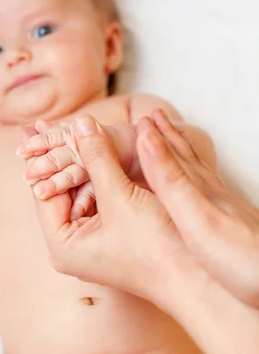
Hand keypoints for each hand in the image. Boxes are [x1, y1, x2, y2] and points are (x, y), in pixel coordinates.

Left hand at [22, 114, 186, 299]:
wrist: (194, 279)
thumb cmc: (156, 244)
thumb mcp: (121, 196)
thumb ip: (97, 157)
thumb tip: (80, 121)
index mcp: (61, 245)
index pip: (43, 191)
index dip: (42, 157)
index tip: (32, 128)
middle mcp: (68, 248)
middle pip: (57, 192)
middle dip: (54, 158)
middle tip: (32, 127)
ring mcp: (87, 246)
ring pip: (76, 194)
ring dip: (75, 164)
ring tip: (56, 133)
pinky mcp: (106, 240)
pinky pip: (94, 201)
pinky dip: (92, 177)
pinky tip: (89, 154)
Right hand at [140, 109, 258, 307]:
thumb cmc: (242, 260)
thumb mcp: (197, 218)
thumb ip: (170, 179)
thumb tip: (146, 138)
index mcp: (198, 191)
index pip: (169, 155)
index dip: (152, 136)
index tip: (137, 118)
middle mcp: (212, 195)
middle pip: (185, 158)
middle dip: (166, 137)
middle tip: (152, 118)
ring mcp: (224, 210)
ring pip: (197, 172)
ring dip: (181, 154)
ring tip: (173, 140)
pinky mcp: (231, 228)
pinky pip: (207, 192)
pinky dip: (197, 180)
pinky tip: (200, 187)